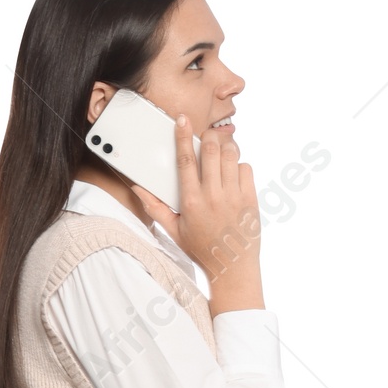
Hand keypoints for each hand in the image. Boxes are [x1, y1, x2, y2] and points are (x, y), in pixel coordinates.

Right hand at [131, 115, 262, 308]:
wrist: (232, 268)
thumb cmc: (202, 249)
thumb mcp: (174, 231)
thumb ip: (155, 207)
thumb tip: (137, 188)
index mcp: (191, 202)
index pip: (185, 160)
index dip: (182, 136)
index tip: (182, 119)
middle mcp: (213, 197)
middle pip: (211, 150)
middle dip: (208, 137)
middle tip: (206, 138)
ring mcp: (234, 197)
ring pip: (230, 155)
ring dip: (225, 148)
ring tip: (220, 154)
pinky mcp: (250, 199)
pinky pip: (246, 168)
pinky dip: (239, 165)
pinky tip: (233, 174)